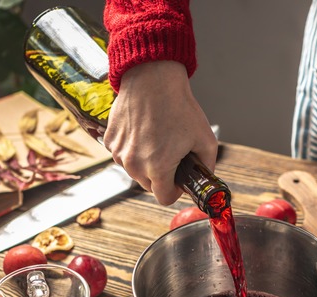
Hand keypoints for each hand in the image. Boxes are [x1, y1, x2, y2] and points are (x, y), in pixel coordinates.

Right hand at [103, 61, 217, 204]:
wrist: (152, 77)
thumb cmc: (178, 106)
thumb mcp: (205, 139)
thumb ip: (207, 165)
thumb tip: (204, 176)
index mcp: (158, 167)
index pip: (164, 198)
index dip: (176, 191)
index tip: (180, 179)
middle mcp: (134, 164)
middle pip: (149, 186)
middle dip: (162, 176)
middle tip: (172, 155)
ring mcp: (118, 153)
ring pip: (134, 171)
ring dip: (145, 163)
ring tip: (157, 139)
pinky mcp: (109, 140)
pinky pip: (122, 155)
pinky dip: (132, 149)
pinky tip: (143, 131)